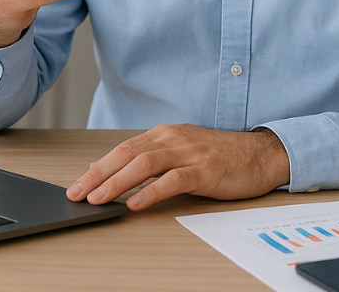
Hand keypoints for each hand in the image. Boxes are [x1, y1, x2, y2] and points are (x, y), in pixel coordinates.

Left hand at [66, 124, 289, 210]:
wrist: (260, 155)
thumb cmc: (220, 156)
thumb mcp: (181, 152)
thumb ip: (150, 158)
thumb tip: (112, 171)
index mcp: (164, 135)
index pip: (122, 149)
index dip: (97, 167)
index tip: (77, 185)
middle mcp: (173, 139)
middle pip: (126, 154)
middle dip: (98, 174)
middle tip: (77, 193)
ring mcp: (189, 153)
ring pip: (145, 164)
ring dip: (117, 182)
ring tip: (99, 198)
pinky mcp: (205, 170)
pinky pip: (173, 180)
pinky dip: (152, 192)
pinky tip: (136, 204)